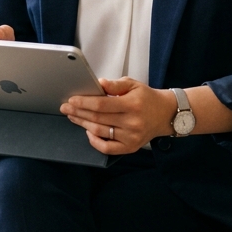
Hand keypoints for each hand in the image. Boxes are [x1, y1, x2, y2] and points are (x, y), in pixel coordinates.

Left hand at [60, 78, 176, 154]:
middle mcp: (132, 122)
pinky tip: (88, 132)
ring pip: (101, 132)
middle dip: (78, 112)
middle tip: (65, 108)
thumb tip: (98, 83)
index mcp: (132, 104)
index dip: (84, 102)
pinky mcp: (131, 147)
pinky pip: (108, 148)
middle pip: (98, 119)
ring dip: (83, 124)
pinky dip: (95, 142)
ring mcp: (131, 137)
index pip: (102, 104)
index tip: (71, 100)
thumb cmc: (146, 98)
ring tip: (73, 116)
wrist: (165, 114)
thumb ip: (115, 84)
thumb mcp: (133, 84)